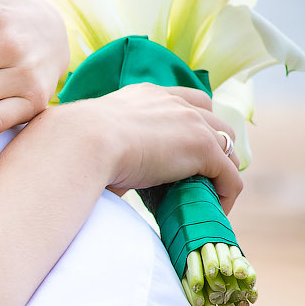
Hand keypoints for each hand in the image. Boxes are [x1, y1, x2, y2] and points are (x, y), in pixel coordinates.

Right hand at [42, 83, 242, 209]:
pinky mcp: (202, 148)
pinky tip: (217, 210)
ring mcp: (192, 123)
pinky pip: (230, 175)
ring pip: (227, 146)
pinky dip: (228, 194)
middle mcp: (173, 102)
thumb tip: (103, 180)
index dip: (195, 123)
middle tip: (205, 175)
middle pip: (215, 120)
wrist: (80, 143)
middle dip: (216, 145)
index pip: (186, 100)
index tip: (187, 150)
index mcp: (146, 95)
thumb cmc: (75, 146)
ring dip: (224, 169)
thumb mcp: (96, 140)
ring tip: (212, 194)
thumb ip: (111, 150)